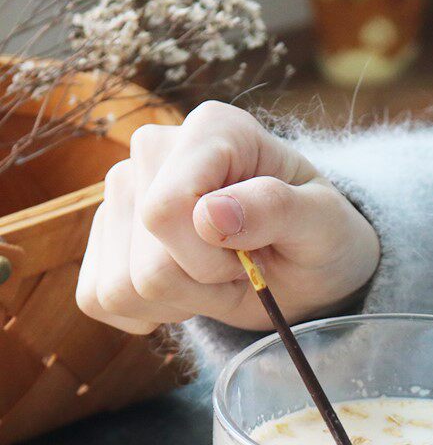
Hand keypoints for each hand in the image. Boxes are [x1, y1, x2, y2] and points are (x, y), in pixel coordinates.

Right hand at [77, 101, 379, 333]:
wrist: (307, 265)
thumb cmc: (319, 238)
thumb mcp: (322, 224)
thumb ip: (276, 209)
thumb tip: (209, 213)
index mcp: (213, 131)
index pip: (164, 210)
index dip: (209, 257)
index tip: (251, 255)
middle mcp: (154, 152)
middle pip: (145, 259)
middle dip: (204, 283)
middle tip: (243, 266)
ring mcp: (123, 193)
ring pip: (119, 286)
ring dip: (180, 300)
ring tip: (220, 276)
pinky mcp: (107, 237)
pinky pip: (99, 297)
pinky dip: (149, 313)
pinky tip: (187, 294)